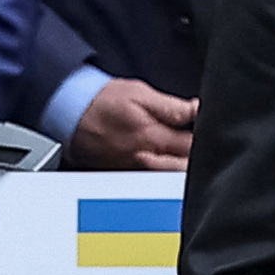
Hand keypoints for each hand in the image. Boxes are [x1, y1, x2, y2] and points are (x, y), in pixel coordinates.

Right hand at [67, 76, 197, 171]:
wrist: (68, 114)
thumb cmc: (102, 102)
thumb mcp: (141, 94)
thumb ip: (173, 107)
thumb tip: (198, 110)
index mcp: (152, 139)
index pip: (192, 147)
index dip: (204, 139)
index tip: (206, 131)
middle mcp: (144, 162)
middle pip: (184, 170)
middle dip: (196, 160)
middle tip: (197, 145)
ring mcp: (134, 172)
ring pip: (169, 178)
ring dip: (181, 168)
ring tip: (182, 153)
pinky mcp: (125, 176)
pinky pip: (152, 180)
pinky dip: (163, 173)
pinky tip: (164, 162)